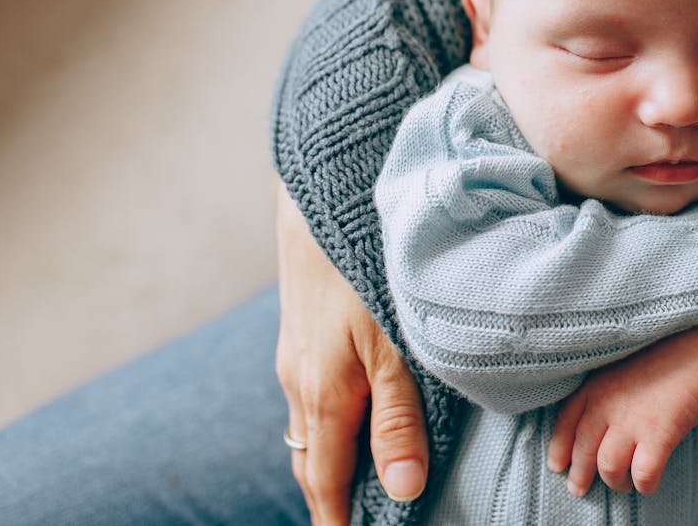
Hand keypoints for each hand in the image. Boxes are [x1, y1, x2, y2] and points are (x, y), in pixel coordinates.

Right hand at [274, 182, 428, 524]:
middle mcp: (300, 385)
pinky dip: (326, 424)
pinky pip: (307, 399)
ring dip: (327, 462)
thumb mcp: (393, 348)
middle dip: (329, 500)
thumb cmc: (364, 271)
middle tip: (352, 523)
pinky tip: (348, 416)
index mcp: (325, 398)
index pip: (326, 483)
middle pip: (313, 462)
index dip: (339, 521)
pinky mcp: (300, 333)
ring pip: (309, 429)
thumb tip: (402, 491)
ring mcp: (295, 357)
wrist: (319, 204)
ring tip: (356, 485)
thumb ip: (399, 419)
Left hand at [546, 319, 697, 495]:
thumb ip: (602, 392)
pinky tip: (648, 483)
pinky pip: (643, 474)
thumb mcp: (620, 366)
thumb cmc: (663, 359)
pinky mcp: (659, 435)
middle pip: (584, 450)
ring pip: (609, 468)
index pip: (566, 421)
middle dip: (580, 475)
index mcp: (596, 385)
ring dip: (615, 482)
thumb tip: (591, 426)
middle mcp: (608, 404)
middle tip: (580, 488)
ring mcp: (632, 420)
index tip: (557, 466)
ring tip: (623, 483)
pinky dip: (644, 484)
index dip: (559, 448)